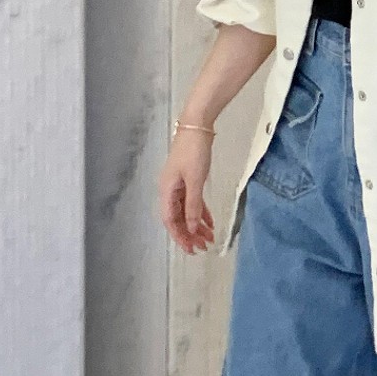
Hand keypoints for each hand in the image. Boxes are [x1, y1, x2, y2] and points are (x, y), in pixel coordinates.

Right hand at [158, 129, 216, 254]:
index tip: (192, 249)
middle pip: (178, 218)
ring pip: (186, 211)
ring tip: (209, 238)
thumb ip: (193, 205)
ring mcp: (178, 184)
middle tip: (203, 247)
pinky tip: (210, 222)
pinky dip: (201, 212)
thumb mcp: (195, 180)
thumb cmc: (193, 151)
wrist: (197, 126)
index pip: (171, 221)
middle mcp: (169, 190)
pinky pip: (193, 201)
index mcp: (166, 191)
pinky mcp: (188, 178)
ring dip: (197, 225)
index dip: (180, 237)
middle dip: (190, 234)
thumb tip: (192, 227)